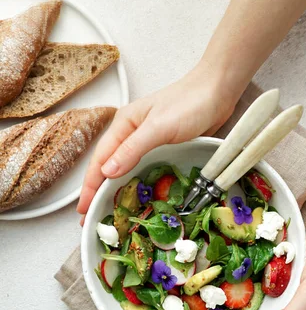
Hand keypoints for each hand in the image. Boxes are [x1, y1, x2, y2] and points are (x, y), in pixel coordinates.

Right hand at [76, 61, 236, 217]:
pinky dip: (135, 184)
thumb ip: (132, 149)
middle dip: (98, 192)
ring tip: (109, 213)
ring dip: (115, 190)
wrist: (218, 90)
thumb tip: (107, 172)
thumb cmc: (190, 103)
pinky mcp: (163, 148)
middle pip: (108, 167)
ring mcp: (147, 141)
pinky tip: (135, 197)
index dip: (90, 186)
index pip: (100, 160)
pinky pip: (143, 170)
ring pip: (124, 170)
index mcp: (123, 125)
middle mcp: (131, 134)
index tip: (83, 209)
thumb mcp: (158, 127)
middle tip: (91, 219)